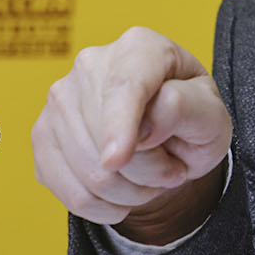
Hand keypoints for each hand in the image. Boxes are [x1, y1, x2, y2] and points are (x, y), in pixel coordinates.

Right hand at [33, 26, 232, 243]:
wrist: (170, 136)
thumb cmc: (192, 118)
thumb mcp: (211, 113)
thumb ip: (184, 109)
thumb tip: (144, 127)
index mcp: (140, 48)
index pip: (124, 85)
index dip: (118, 124)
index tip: (116, 160)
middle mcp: (91, 64)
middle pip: (106, 138)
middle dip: (148, 171)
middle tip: (172, 167)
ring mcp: (60, 99)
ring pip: (89, 172)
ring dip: (130, 191)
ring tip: (151, 176)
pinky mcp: (43, 136)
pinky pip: (69, 192)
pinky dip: (103, 207)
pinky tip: (123, 194)